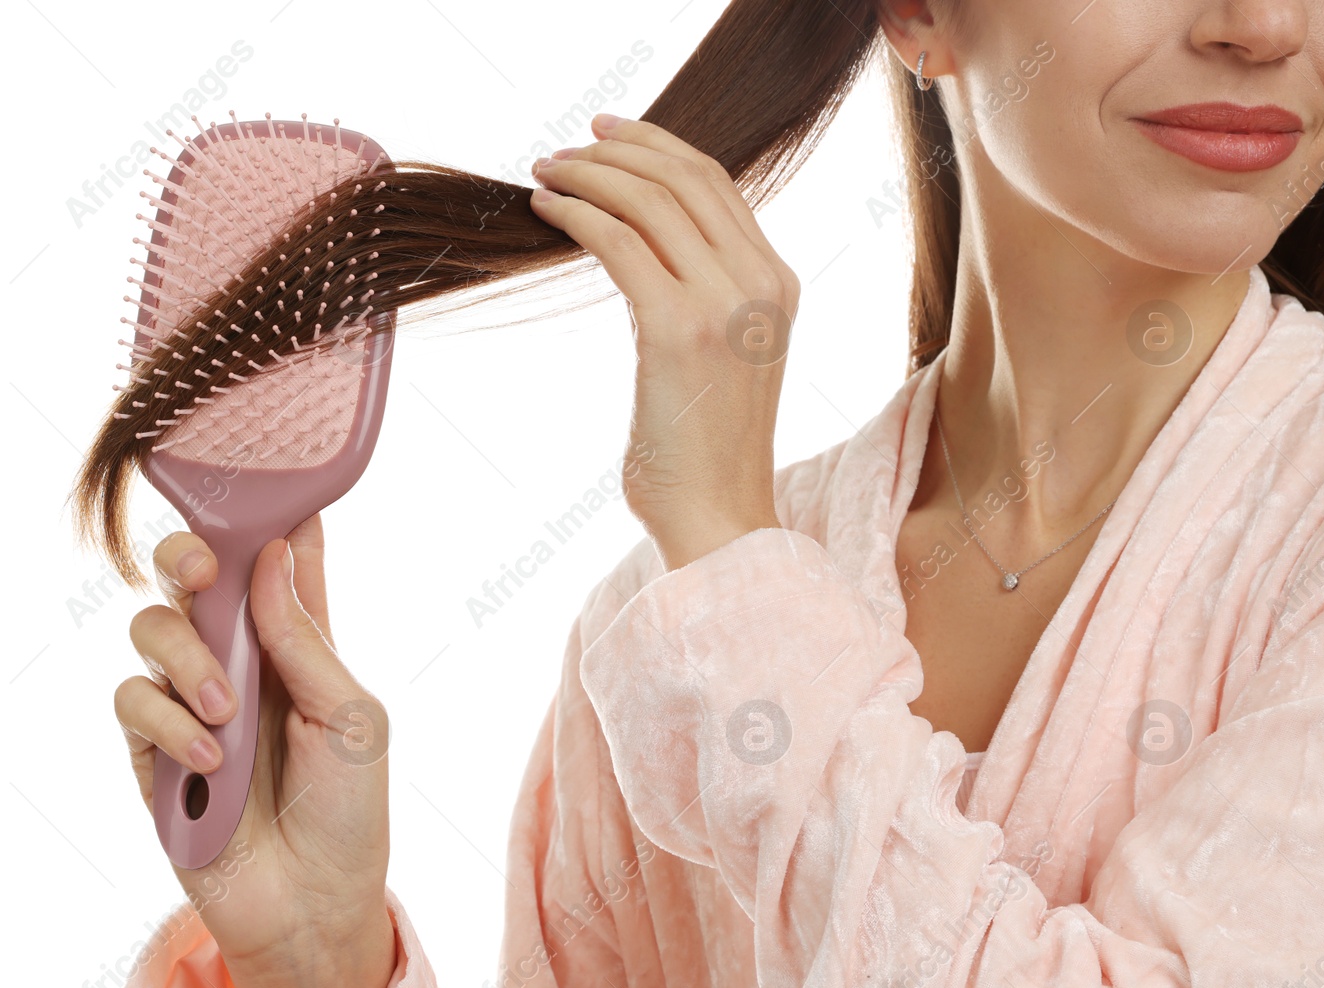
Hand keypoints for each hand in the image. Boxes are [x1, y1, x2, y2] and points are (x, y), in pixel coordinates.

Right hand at [116, 514, 394, 987]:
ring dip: (185, 658)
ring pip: (150, 628)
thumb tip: (273, 555)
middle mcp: (236, 660)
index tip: (263, 483)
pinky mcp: (151, 750)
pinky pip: (131, 700)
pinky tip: (210, 760)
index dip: (266, 518)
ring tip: (227, 712)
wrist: (311, 908)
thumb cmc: (348, 812)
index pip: (274, 561)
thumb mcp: (349, 717)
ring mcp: (188, 701)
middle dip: (186, 557)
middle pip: (189, 576)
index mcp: (295, 644)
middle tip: (201, 574)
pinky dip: (169, 721)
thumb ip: (304, 638)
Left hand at [529, 113, 793, 569]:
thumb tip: (640, 250)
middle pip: (685, 177)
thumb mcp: (724, 355)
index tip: (606, 134)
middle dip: (617, 149)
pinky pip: (619, 243)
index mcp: (778, 283)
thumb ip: (704, 296)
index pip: (717, 184)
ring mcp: (725, 304)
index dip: (657, 146)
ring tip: (545, 175)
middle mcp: (762, 283)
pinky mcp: (677, 329)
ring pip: (649, 200)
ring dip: (588, 176)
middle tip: (564, 149)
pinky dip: (577, 214)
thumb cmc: (705, 450)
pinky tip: (545, 212)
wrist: (720, 516)